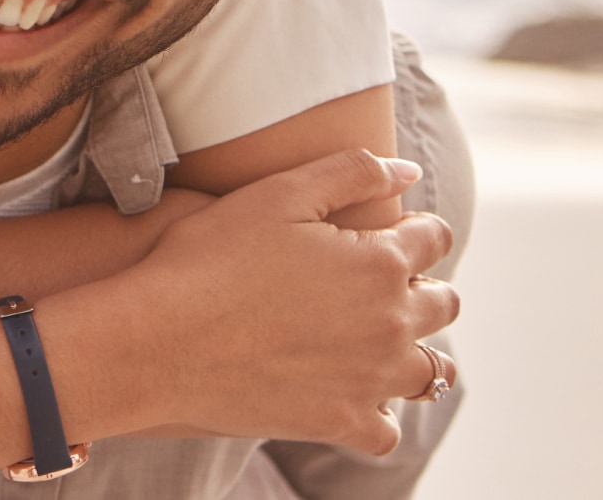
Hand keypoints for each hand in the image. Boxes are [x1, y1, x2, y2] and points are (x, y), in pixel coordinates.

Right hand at [110, 150, 457, 453]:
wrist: (159, 339)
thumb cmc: (210, 257)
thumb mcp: (278, 194)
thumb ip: (352, 172)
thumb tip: (410, 171)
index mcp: (380, 262)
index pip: (433, 238)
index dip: (416, 228)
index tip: (394, 230)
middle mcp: (391, 324)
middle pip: (443, 304)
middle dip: (424, 285)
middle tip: (384, 281)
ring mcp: (370, 380)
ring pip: (431, 372)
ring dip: (416, 350)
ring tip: (381, 339)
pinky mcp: (340, 422)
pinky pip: (387, 430)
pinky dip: (380, 412)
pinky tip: (354, 391)